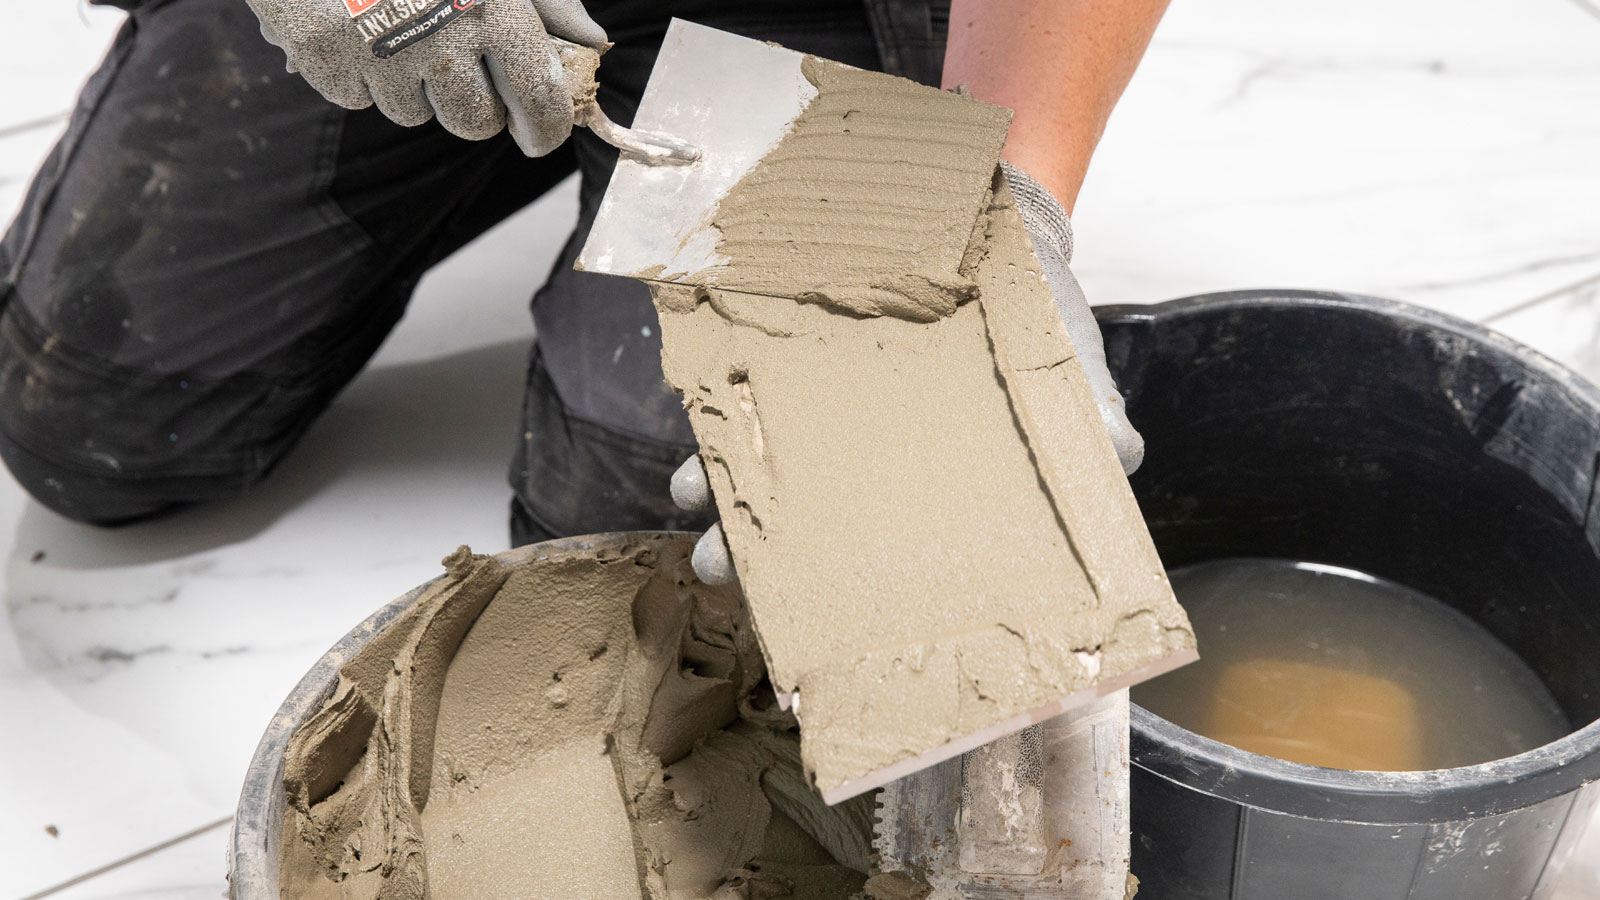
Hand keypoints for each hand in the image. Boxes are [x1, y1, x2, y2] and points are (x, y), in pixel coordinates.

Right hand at [247, 0, 605, 156]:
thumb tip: (592, 42)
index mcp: (493, 8)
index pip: (539, 99)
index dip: (545, 129)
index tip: (538, 137)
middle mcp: (440, 38)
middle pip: (474, 124)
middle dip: (473, 106)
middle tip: (455, 61)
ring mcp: (378, 55)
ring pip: (413, 114)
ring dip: (412, 85)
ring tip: (397, 24)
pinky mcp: (324, 60)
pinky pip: (358, 98)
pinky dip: (360, 72)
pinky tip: (356, 24)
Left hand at [668, 164, 1145, 586]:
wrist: (1001, 219)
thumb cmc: (1040, 316)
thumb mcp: (1075, 375)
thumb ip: (1093, 431)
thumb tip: (1123, 458)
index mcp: (918, 495)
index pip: (865, 574)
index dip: (828, 617)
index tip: (792, 657)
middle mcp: (859, 463)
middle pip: (788, 530)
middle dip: (745, 559)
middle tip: (720, 572)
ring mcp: (818, 409)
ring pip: (750, 464)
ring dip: (711, 484)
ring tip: (694, 494)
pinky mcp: (791, 351)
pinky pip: (738, 381)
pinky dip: (713, 396)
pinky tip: (698, 402)